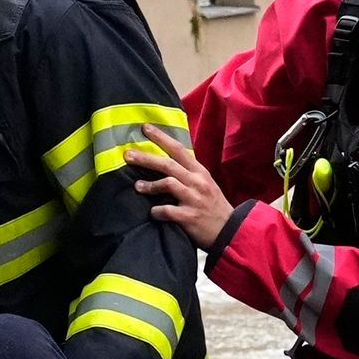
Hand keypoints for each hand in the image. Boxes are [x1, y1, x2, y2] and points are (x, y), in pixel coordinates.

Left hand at [127, 125, 235, 241]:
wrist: (229, 230)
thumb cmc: (213, 206)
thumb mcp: (205, 184)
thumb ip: (187, 173)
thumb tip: (164, 163)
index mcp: (199, 171)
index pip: (178, 149)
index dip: (161, 138)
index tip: (145, 128)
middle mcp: (197, 182)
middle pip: (168, 164)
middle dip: (146, 158)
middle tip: (128, 155)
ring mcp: (193, 199)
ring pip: (168, 184)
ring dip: (150, 185)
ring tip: (138, 186)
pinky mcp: (189, 216)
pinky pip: (167, 210)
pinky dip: (157, 211)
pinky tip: (153, 212)